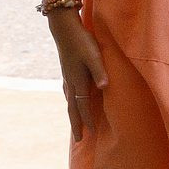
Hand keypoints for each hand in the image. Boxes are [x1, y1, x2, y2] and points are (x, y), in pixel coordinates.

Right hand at [51, 15, 107, 142]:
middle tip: (78, 140)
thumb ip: (100, 71)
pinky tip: (71, 100)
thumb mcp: (94, 55)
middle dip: (76, 124)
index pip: (83, 105)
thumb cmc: (82, 41)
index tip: (91, 133)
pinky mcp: (67, 71)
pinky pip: (68, 92)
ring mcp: (67, 77)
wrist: (64, 29)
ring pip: (69, 101)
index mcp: (78, 81)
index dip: (87, 119)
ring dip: (73, 114)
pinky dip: (71, 102)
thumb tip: (104, 87)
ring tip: (75, 125)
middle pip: (72, 108)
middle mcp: (70, 82)